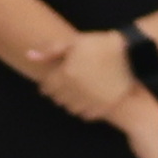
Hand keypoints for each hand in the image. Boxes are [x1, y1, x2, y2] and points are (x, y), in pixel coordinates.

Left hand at [29, 30, 143, 123]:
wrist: (129, 53)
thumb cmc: (99, 44)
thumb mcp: (73, 42)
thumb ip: (50, 51)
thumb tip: (28, 56)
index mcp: (66, 74)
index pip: (47, 88)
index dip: (48, 84)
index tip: (52, 81)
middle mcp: (76, 89)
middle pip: (58, 99)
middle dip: (59, 93)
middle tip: (66, 86)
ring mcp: (91, 99)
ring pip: (71, 109)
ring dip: (70, 103)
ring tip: (76, 94)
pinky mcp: (104, 106)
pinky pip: (86, 115)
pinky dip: (85, 110)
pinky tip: (88, 101)